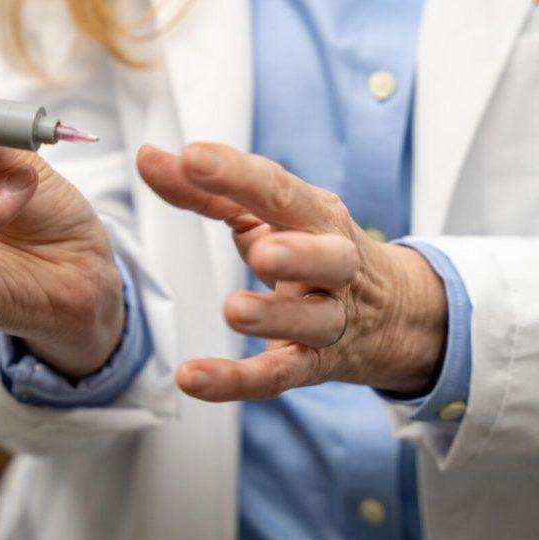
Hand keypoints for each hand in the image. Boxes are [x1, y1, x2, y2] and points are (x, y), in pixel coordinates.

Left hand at [137, 142, 447, 401]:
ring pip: (311, 321)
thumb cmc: (309, 247)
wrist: (391, 314)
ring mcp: (329, 318)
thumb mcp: (267, 215)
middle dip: (298, 254)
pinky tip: (193, 379)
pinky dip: (235, 381)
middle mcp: (335, 264)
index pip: (280, 191)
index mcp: (317, 216)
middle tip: (259, 252)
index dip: (237, 174)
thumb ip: (204, 190)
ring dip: (275, 317)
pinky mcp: (312, 365)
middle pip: (328, 257)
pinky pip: (276, 376)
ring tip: (234, 311)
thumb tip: (147, 158)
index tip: (193, 158)